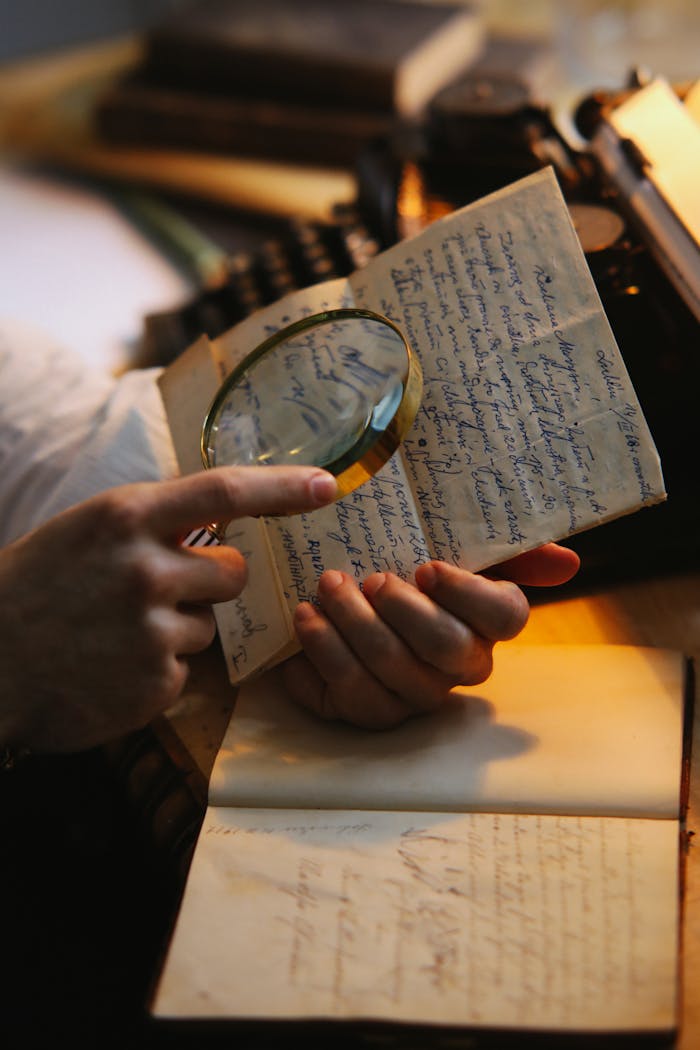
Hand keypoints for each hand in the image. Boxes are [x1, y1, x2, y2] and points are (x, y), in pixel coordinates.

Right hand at [0, 466, 336, 753]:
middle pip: (234, 572)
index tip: (329, 484)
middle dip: (212, 580)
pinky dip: (160, 667)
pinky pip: (188, 667)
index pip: (225, 491)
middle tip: (156, 590)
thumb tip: (220, 523)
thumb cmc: (36, 587)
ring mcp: (152, 631)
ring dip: (180, 628)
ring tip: (116, 634)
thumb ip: (153, 524)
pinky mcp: (157, 683)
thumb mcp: (87, 530)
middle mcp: (146, 570)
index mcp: (126, 518)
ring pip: (211, 624)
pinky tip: (112, 666)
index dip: (283, 488)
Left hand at [282, 543, 579, 728]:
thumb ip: (508, 550)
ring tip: (323, 590)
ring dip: (353, 629)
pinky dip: (321, 657)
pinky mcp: (365, 711)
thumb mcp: (448, 547)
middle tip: (368, 579)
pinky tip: (306, 622)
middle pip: (446, 649)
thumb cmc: (399, 569)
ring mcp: (412, 695)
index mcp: (485, 622)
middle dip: (402, 612)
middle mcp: (457, 666)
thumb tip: (568, 562)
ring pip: (392, 675)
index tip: (426, 566)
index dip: (466, 594)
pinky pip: (349, 698)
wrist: (338, 594)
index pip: (505, 617)